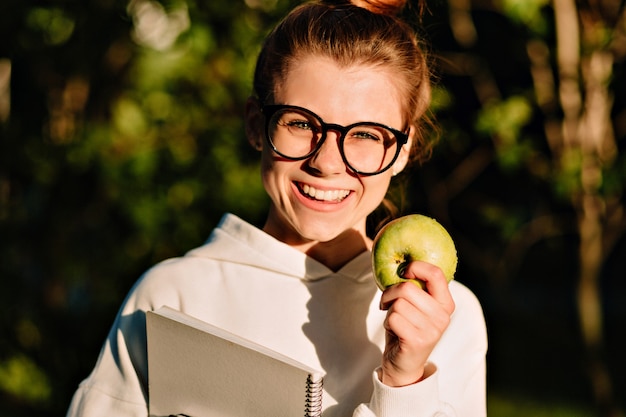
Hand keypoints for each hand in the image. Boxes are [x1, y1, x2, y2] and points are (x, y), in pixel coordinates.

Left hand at [379, 261, 454, 386]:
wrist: (404, 365)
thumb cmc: (406, 329)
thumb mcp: (416, 307)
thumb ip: (416, 289)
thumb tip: (402, 264)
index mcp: (446, 304)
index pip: (436, 274)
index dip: (416, 266)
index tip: (404, 271)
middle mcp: (443, 317)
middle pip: (408, 288)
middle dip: (390, 293)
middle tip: (387, 303)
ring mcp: (432, 330)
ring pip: (398, 303)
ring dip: (389, 311)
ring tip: (395, 321)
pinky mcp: (418, 340)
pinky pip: (393, 317)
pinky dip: (387, 323)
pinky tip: (394, 332)